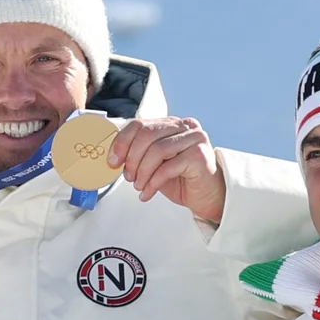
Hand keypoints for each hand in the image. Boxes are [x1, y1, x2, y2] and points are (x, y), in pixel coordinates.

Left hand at [108, 114, 226, 223]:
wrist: (206, 195)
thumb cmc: (180, 178)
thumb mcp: (154, 163)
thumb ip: (139, 154)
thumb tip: (114, 156)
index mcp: (171, 123)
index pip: (140, 123)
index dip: (122, 142)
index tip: (113, 160)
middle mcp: (185, 126)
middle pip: (147, 135)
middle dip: (132, 159)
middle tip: (129, 177)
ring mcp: (194, 138)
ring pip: (156, 150)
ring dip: (142, 172)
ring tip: (139, 186)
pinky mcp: (199, 155)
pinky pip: (167, 167)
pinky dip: (153, 183)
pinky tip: (148, 192)